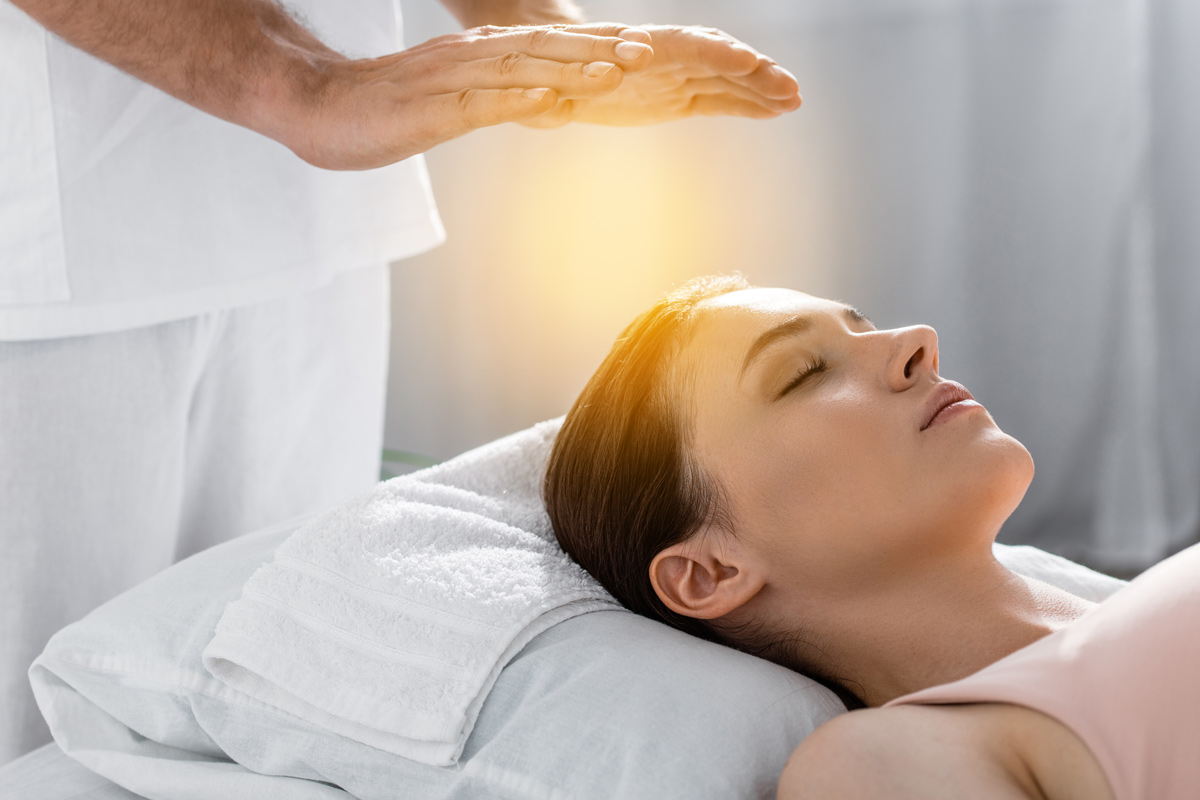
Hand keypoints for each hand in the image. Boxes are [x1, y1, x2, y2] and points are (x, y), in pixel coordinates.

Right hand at [284, 24, 652, 169]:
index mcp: (475, 55)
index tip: (642, 47)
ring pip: (516, 70)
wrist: (310, 104)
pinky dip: (514, 102)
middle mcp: (466, 58)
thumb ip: (496, 96)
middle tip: (648, 52)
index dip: (594, 44)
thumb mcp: (449, 100)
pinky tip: (549, 103)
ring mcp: (444, 82)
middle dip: (598, 49)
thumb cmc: (381, 108)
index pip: (544, 44)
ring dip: (568, 69)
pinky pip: (474, 105)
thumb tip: (547, 101)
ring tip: (615, 71)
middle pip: (541, 48)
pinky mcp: (424, 111)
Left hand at [520, 25, 801, 127]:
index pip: (683, 47)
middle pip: (716, 61)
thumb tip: (599, 76)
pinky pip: (718, 102)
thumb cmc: (548, 71)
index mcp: (636, 48)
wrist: (549, 70)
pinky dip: (746, 106)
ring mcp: (674, 77)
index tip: (745, 61)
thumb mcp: (553, 79)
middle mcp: (663, 58)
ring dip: (761, 90)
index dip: (715, 54)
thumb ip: (574, 83)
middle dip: (754, 74)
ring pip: (725, 81)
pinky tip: (775, 111)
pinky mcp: (677, 98)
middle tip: (790, 90)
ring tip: (794, 101)